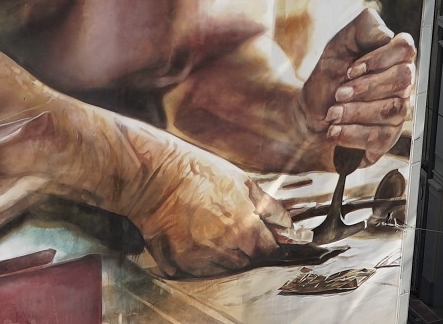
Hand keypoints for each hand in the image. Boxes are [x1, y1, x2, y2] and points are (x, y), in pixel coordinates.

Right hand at [126, 138, 297, 277]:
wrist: (154, 176)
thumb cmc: (198, 173)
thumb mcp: (242, 181)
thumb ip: (269, 208)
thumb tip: (288, 226)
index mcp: (244, 228)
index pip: (268, 250)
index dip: (266, 241)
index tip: (261, 235)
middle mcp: (224, 249)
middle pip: (246, 260)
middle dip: (243, 246)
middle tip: (227, 223)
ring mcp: (201, 259)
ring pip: (223, 267)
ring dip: (221, 254)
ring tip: (206, 226)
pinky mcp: (180, 264)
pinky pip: (199, 269)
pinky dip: (198, 257)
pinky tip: (190, 234)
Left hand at [300, 7, 416, 166]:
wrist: (310, 110)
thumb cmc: (329, 74)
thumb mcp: (338, 44)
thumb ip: (363, 27)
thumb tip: (387, 34)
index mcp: (393, 57)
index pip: (405, 48)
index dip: (379, 59)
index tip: (351, 70)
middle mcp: (402, 83)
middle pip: (403, 80)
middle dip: (365, 88)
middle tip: (338, 93)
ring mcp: (398, 110)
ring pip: (392, 110)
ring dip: (355, 112)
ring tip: (332, 113)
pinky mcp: (388, 136)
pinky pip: (381, 137)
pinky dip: (352, 133)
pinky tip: (335, 130)